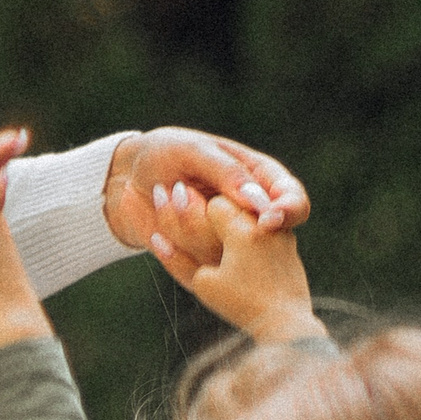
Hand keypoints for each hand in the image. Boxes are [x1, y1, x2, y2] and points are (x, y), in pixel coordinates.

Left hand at [104, 127, 307, 261]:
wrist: (128, 178)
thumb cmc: (165, 153)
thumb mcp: (194, 151)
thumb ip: (227, 173)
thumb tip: (259, 201)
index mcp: (259, 179)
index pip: (292, 202)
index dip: (288, 212)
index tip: (267, 221)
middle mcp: (247, 216)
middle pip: (262, 238)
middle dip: (222, 222)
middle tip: (180, 191)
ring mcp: (225, 243)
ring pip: (226, 255)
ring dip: (185, 224)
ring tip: (159, 192)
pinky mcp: (198, 261)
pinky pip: (194, 268)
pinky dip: (170, 245)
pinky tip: (152, 220)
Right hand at [147, 195, 322, 343]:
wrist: (285, 324)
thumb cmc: (241, 306)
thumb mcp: (203, 284)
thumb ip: (179, 259)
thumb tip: (157, 238)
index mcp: (241, 230)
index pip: (214, 204)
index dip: (198, 210)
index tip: (185, 213)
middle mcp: (263, 223)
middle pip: (234, 204)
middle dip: (214, 210)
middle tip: (190, 210)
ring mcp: (280, 233)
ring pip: (251, 215)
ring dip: (234, 220)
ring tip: (221, 236)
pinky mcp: (289, 247)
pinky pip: (265, 231)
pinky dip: (251, 235)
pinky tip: (241, 249)